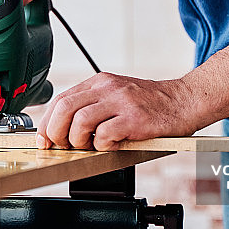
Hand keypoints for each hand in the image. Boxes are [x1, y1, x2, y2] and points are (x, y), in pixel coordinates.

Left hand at [36, 72, 203, 150]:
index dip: (46, 122)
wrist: (184, 101)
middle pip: (64, 108)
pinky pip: (105, 134)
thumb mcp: (116, 95)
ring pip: (80, 120)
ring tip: (89, 146)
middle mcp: (107, 88)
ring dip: (78, 140)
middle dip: (56, 132)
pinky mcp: (134, 118)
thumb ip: (93, 105)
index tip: (44, 139)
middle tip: (64, 146)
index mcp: (99, 82)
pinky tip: (111, 146)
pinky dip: (102, 146)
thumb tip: (63, 129)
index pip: (60, 99)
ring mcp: (121, 102)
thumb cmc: (150, 104)